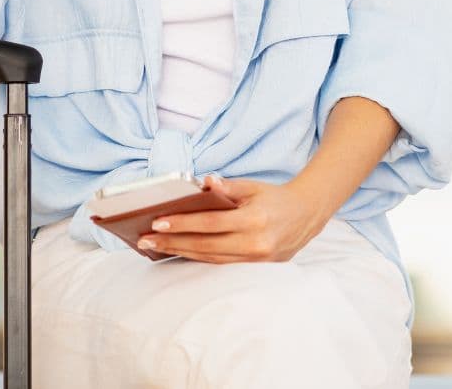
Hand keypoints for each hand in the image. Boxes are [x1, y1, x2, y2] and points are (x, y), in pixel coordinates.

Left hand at [137, 174, 330, 263]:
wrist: (306, 216)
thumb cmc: (274, 198)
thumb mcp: (253, 186)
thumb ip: (228, 187)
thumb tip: (204, 182)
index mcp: (254, 220)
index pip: (210, 223)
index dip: (183, 223)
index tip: (157, 223)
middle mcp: (255, 243)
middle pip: (205, 245)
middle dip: (172, 242)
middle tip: (144, 240)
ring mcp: (255, 260)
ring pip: (210, 259)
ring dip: (180, 253)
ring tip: (155, 248)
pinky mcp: (255, 269)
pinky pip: (220, 265)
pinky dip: (197, 259)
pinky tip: (179, 253)